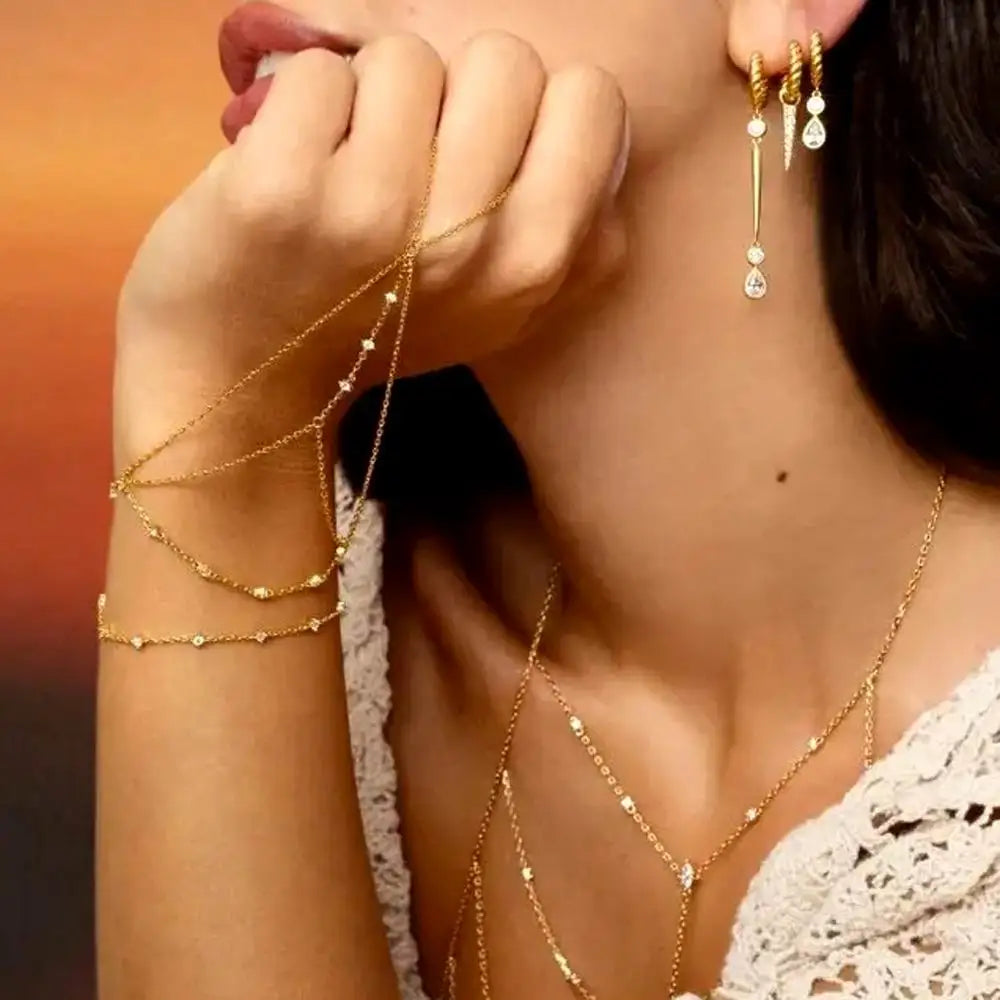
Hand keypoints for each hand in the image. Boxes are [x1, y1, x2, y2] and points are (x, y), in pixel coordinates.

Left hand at [115, 32, 628, 461]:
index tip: (485, 155)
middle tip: (410, 163)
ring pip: (407, 58)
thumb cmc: (382, 327)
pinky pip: (318, 70)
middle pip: (504, 62)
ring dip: (372, 101)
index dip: (534, 109)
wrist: (253, 378)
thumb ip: (570, 237)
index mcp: (534, 266)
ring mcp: (373, 213)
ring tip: (346, 172)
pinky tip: (294, 171)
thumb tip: (599, 139)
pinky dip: (299, 107)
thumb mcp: (501, 310)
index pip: (590, 99)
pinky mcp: (280, 187)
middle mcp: (467, 242)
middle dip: (455, 96)